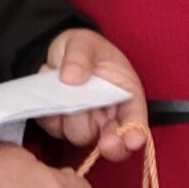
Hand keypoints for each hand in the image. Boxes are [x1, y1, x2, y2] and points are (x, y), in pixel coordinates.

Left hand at [38, 28, 149, 159]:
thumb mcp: (83, 42)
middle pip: (117, 141)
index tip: (133, 141)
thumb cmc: (80, 47)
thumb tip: (72, 77)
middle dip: (113, 145)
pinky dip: (52, 117)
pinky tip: (52, 98)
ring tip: (66, 90)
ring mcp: (88, 124)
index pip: (136, 117)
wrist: (54, 54)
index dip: (136, 131)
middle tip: (106, 144)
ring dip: (72, 119)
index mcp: (126, 93)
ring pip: (82, 135)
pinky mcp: (64, 128)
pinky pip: (57, 130)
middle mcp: (110, 114)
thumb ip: (80, 56)